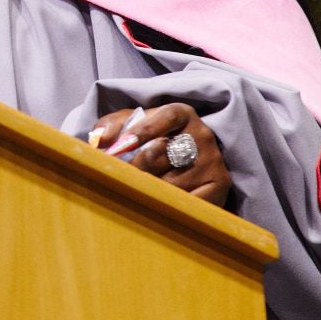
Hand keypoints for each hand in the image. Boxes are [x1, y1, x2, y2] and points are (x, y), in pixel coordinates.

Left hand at [88, 102, 232, 207]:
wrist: (190, 163)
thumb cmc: (152, 142)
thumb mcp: (132, 126)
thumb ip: (112, 126)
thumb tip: (100, 141)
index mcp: (181, 113)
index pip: (165, 117)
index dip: (144, 130)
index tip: (122, 146)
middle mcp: (201, 134)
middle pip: (162, 152)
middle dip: (136, 167)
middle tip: (119, 178)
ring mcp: (213, 160)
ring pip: (172, 180)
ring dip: (150, 189)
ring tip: (136, 193)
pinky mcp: (220, 184)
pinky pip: (189, 200)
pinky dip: (170, 205)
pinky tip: (158, 206)